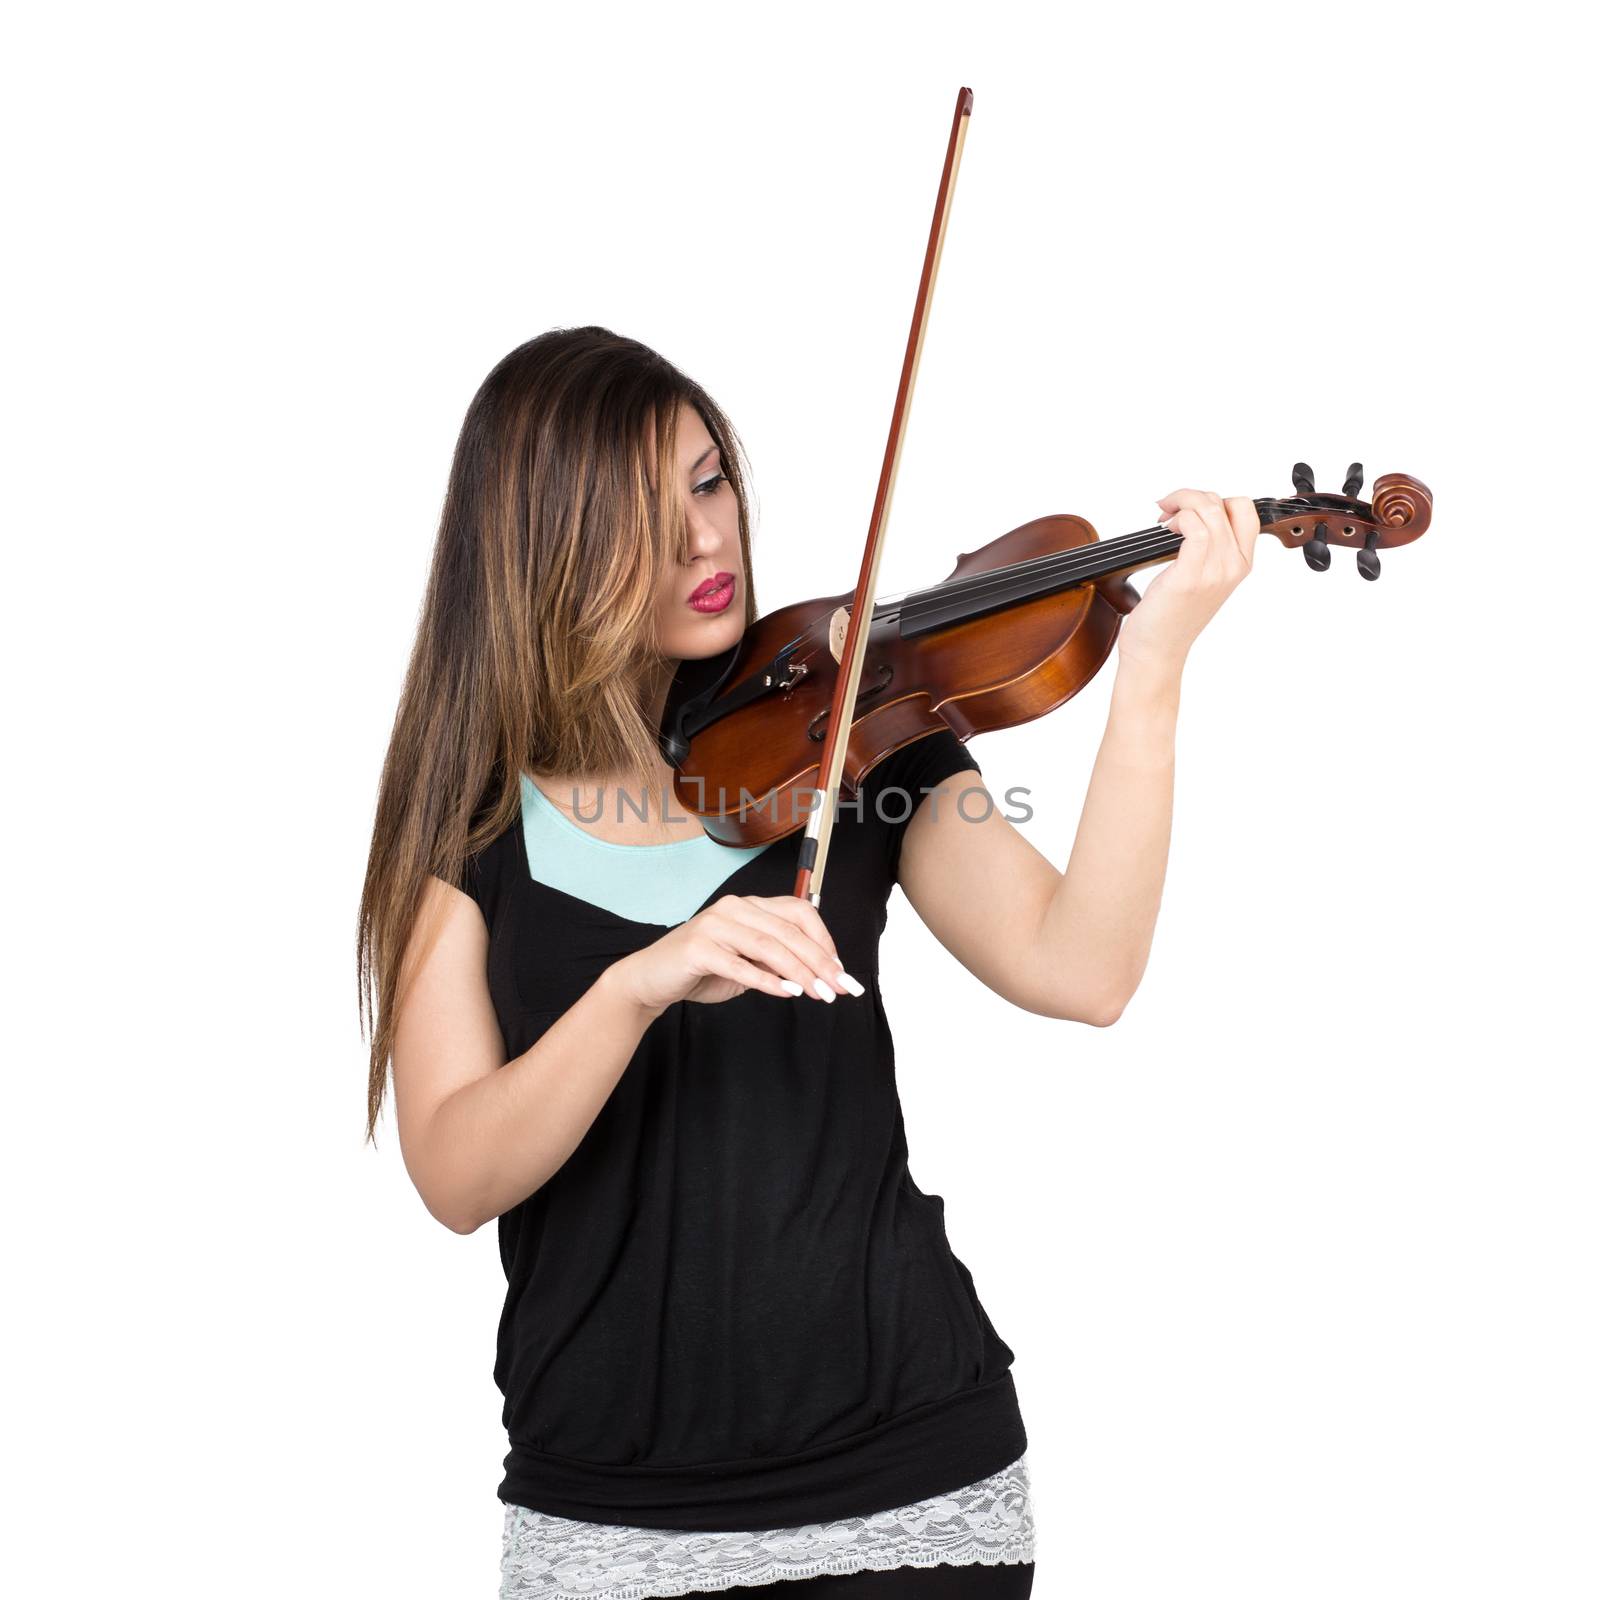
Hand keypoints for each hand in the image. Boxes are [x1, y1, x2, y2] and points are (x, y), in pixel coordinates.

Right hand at [609, 894, 865, 1015]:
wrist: (652, 979)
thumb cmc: (702, 969)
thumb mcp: (747, 962)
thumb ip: (778, 961)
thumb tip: (822, 974)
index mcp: (749, 905)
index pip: (799, 912)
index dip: (824, 940)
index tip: (841, 970)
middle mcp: (734, 908)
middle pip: (789, 931)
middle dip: (820, 962)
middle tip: (839, 987)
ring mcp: (715, 925)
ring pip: (769, 946)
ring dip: (799, 972)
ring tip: (818, 994)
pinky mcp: (699, 948)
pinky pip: (740, 965)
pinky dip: (766, 980)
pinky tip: (786, 992)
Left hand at [1115, 488, 1259, 674]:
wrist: (1157, 651)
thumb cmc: (1170, 615)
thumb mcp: (1200, 578)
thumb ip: (1207, 548)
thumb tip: (1193, 513)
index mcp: (1241, 564)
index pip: (1246, 510)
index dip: (1216, 499)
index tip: (1190, 509)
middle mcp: (1234, 566)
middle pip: (1225, 503)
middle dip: (1192, 496)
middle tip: (1168, 511)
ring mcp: (1216, 572)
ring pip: (1209, 510)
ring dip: (1181, 502)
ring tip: (1164, 518)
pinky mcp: (1191, 577)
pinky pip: (1194, 528)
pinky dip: (1178, 517)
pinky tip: (1164, 528)